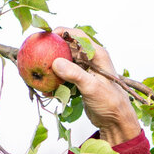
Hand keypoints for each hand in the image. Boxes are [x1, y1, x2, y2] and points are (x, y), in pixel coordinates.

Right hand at [50, 27, 141, 145]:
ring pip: (64, 63)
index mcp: (97, 55)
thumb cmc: (110, 102)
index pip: (78, 36)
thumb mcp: (92, 87)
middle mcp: (91, 60)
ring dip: (52, 68)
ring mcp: (85, 71)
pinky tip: (47, 91)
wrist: (115, 121)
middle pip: (68, 48)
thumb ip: (75, 74)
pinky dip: (56, 82)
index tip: (47, 36)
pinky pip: (64, 77)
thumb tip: (55, 62)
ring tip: (39, 73)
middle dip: (53, 50)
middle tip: (37, 53)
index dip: (62, 32)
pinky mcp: (80, 81)